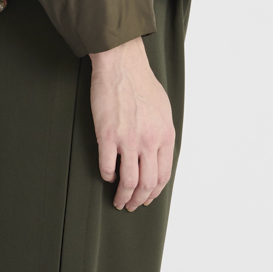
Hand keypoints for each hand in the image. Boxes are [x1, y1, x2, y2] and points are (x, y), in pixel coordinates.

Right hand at [89, 37, 175, 211]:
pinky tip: (107, 176)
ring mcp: (128, 140)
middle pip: (146, 184)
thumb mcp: (164, 111)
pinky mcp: (107, 135)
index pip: (163, 176)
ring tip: (118, 200)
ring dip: (123, 196)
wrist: (122, 66)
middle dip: (139, 200)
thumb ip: (162, 135)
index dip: (154, 192)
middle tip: (131, 205)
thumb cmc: (142, 84)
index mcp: (165, 136)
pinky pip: (107, 166)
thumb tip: (158, 156)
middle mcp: (149, 141)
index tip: (147, 198)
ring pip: (128, 181)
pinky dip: (107, 176)